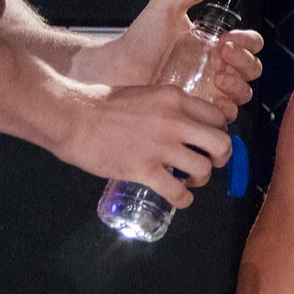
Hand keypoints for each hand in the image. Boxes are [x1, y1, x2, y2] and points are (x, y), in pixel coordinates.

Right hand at [58, 81, 232, 206]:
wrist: (71, 117)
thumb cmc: (101, 104)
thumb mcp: (145, 94)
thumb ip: (168, 108)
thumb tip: (184, 124)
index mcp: (175, 98)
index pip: (219, 117)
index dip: (219, 133)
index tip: (208, 142)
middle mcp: (174, 120)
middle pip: (221, 143)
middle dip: (220, 159)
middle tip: (207, 164)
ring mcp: (160, 146)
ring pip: (203, 169)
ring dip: (200, 179)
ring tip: (187, 180)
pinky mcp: (144, 169)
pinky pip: (177, 192)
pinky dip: (182, 199)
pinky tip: (177, 197)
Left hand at [77, 0, 264, 119]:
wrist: (118, 71)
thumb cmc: (139, 41)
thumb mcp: (166, 4)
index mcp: (214, 42)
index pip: (249, 42)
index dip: (246, 41)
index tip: (228, 38)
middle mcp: (216, 66)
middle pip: (252, 68)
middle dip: (243, 61)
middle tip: (222, 54)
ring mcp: (210, 90)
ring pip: (244, 92)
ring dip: (237, 85)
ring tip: (217, 78)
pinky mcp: (200, 111)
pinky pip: (227, 115)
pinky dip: (226, 108)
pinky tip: (212, 97)